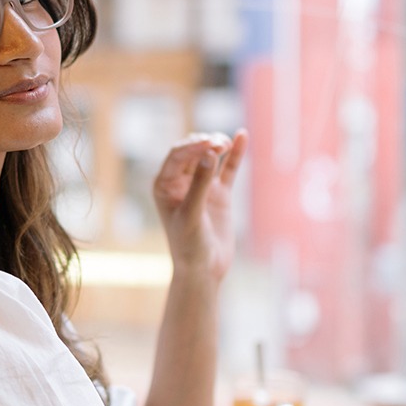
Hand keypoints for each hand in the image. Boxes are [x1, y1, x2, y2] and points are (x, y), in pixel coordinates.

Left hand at [152, 129, 247, 281]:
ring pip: (210, 156)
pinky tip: (242, 136)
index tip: (208, 145)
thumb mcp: (192, 214)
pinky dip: (235, 153)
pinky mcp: (220, 194)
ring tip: (226, 142)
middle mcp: (180, 182)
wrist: (204, 269)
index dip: (192, 147)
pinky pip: (228, 169)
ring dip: (218, 145)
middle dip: (205, 143)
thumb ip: (200, 184)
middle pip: (192, 151)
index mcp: (163, 185)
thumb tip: (209, 154)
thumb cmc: (189, 244)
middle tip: (218, 144)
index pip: (176, 156)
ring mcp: (202, 186)